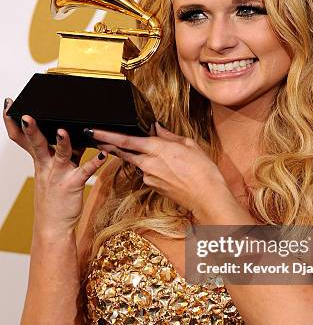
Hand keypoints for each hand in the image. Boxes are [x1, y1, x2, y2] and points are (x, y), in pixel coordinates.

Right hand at [3, 98, 107, 234]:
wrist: (53, 226)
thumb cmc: (56, 198)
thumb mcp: (55, 171)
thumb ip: (64, 151)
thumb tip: (73, 131)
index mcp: (41, 160)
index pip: (23, 139)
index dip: (14, 123)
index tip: (9, 106)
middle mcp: (47, 165)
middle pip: (37, 143)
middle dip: (31, 129)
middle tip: (26, 115)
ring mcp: (59, 175)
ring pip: (60, 155)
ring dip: (63, 142)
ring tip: (63, 131)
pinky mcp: (73, 185)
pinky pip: (84, 172)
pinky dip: (94, 163)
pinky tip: (103, 156)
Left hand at [90, 122, 230, 216]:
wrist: (207, 197)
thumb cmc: (203, 170)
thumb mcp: (189, 145)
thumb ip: (169, 136)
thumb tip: (157, 128)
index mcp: (157, 149)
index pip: (126, 140)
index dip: (107, 135)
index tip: (93, 130)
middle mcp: (149, 164)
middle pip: (124, 152)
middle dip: (109, 145)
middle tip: (96, 138)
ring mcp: (149, 177)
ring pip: (137, 162)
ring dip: (138, 156)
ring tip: (157, 154)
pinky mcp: (153, 187)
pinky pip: (147, 173)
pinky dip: (151, 167)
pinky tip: (166, 168)